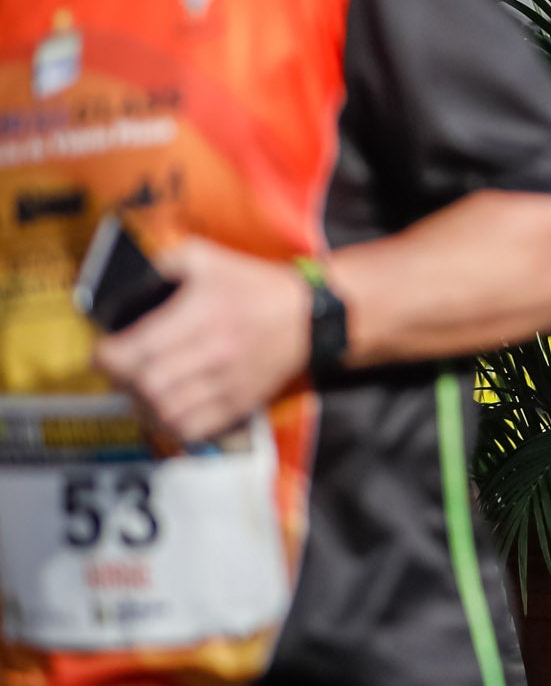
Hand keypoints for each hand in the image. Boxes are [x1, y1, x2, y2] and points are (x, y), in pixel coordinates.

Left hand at [94, 236, 310, 446]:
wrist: (311, 314)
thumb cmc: (255, 285)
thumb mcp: (206, 258)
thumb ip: (161, 264)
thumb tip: (123, 282)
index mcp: (202, 313)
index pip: (138, 349)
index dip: (108, 356)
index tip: (105, 351)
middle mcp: (215, 350)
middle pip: (149, 384)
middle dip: (123, 381)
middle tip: (121, 371)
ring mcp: (229, 381)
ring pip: (167, 411)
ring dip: (145, 405)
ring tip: (142, 391)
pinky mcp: (241, 402)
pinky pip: (195, 428)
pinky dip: (172, 424)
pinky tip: (168, 408)